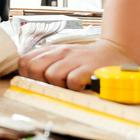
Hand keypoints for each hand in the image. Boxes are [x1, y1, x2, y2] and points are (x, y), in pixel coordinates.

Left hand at [17, 39, 138, 90]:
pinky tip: (81, 85)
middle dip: (39, 81)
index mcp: (53, 51)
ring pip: (51, 75)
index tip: (36, 83)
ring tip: (70, 85)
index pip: (25, 61)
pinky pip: (72, 81)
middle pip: (34, 67)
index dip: (26, 75)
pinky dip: (75, 87)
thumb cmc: (87, 60)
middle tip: (53, 86)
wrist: (115, 53)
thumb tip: (28, 81)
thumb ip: (47, 65)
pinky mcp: (87, 67)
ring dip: (59, 85)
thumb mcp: (64, 58)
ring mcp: (74, 59)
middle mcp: (61, 52)